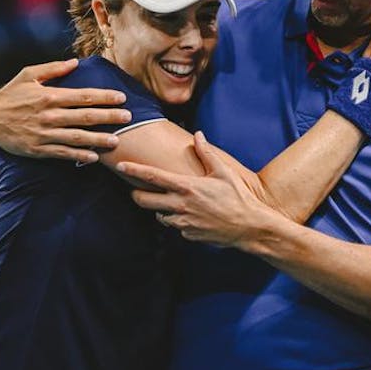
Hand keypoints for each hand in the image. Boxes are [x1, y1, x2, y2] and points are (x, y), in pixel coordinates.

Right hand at [0, 59, 130, 162]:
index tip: (121, 98)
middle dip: (109, 117)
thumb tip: (75, 62)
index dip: (104, 97)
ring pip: (78, 138)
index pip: (83, 96)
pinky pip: (63, 153)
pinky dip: (80, 156)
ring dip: (99, 139)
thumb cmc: (10, 95)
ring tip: (117, 141)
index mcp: (50, 96)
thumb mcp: (28, 75)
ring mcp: (45, 134)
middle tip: (128, 117)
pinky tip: (94, 157)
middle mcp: (50, 116)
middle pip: (86, 117)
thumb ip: (53, 69)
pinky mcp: (39, 149)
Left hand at [118, 132, 284, 247]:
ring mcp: (183, 222)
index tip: (120, 165)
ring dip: (160, 209)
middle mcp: (181, 205)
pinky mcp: (188, 235)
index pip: (153, 177)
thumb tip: (198, 134)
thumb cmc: (238, 196)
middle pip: (144, 201)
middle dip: (137, 194)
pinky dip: (178, 220)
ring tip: (171, 202)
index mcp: (187, 187)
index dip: (134, 170)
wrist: (249, 226)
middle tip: (137, 190)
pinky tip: (191, 215)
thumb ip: (207, 153)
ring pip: (159, 215)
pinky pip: (175, 226)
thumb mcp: (223, 172)